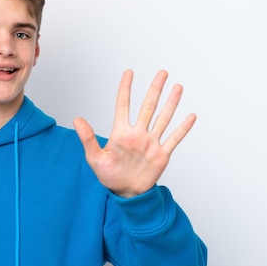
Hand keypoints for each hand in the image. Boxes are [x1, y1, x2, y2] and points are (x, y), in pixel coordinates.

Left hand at [73, 69, 195, 197]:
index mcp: (121, 133)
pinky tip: (190, 116)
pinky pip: (174, 139)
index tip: (129, 72)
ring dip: (171, 103)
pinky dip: (182, 128)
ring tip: (177, 87)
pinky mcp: (161, 155)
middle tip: (162, 73)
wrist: (125, 193)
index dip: (126, 89)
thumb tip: (76, 120)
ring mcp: (150, 143)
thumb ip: (88, 138)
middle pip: (148, 107)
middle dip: (155, 89)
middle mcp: (137, 134)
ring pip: (163, 118)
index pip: (123, 105)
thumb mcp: (95, 158)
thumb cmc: (108, 175)